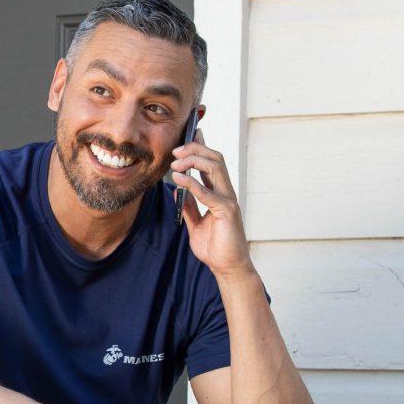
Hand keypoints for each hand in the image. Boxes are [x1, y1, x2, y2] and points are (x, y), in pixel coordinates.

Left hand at [170, 131, 253, 278]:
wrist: (226, 266)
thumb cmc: (215, 246)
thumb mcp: (195, 223)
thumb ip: (189, 206)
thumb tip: (178, 191)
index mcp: (219, 193)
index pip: (211, 163)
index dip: (201, 147)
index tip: (188, 136)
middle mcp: (226, 192)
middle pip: (215, 158)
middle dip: (195, 149)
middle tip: (175, 150)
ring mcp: (228, 200)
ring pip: (215, 167)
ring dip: (193, 160)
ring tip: (175, 163)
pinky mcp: (227, 211)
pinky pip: (208, 192)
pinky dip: (192, 183)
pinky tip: (178, 179)